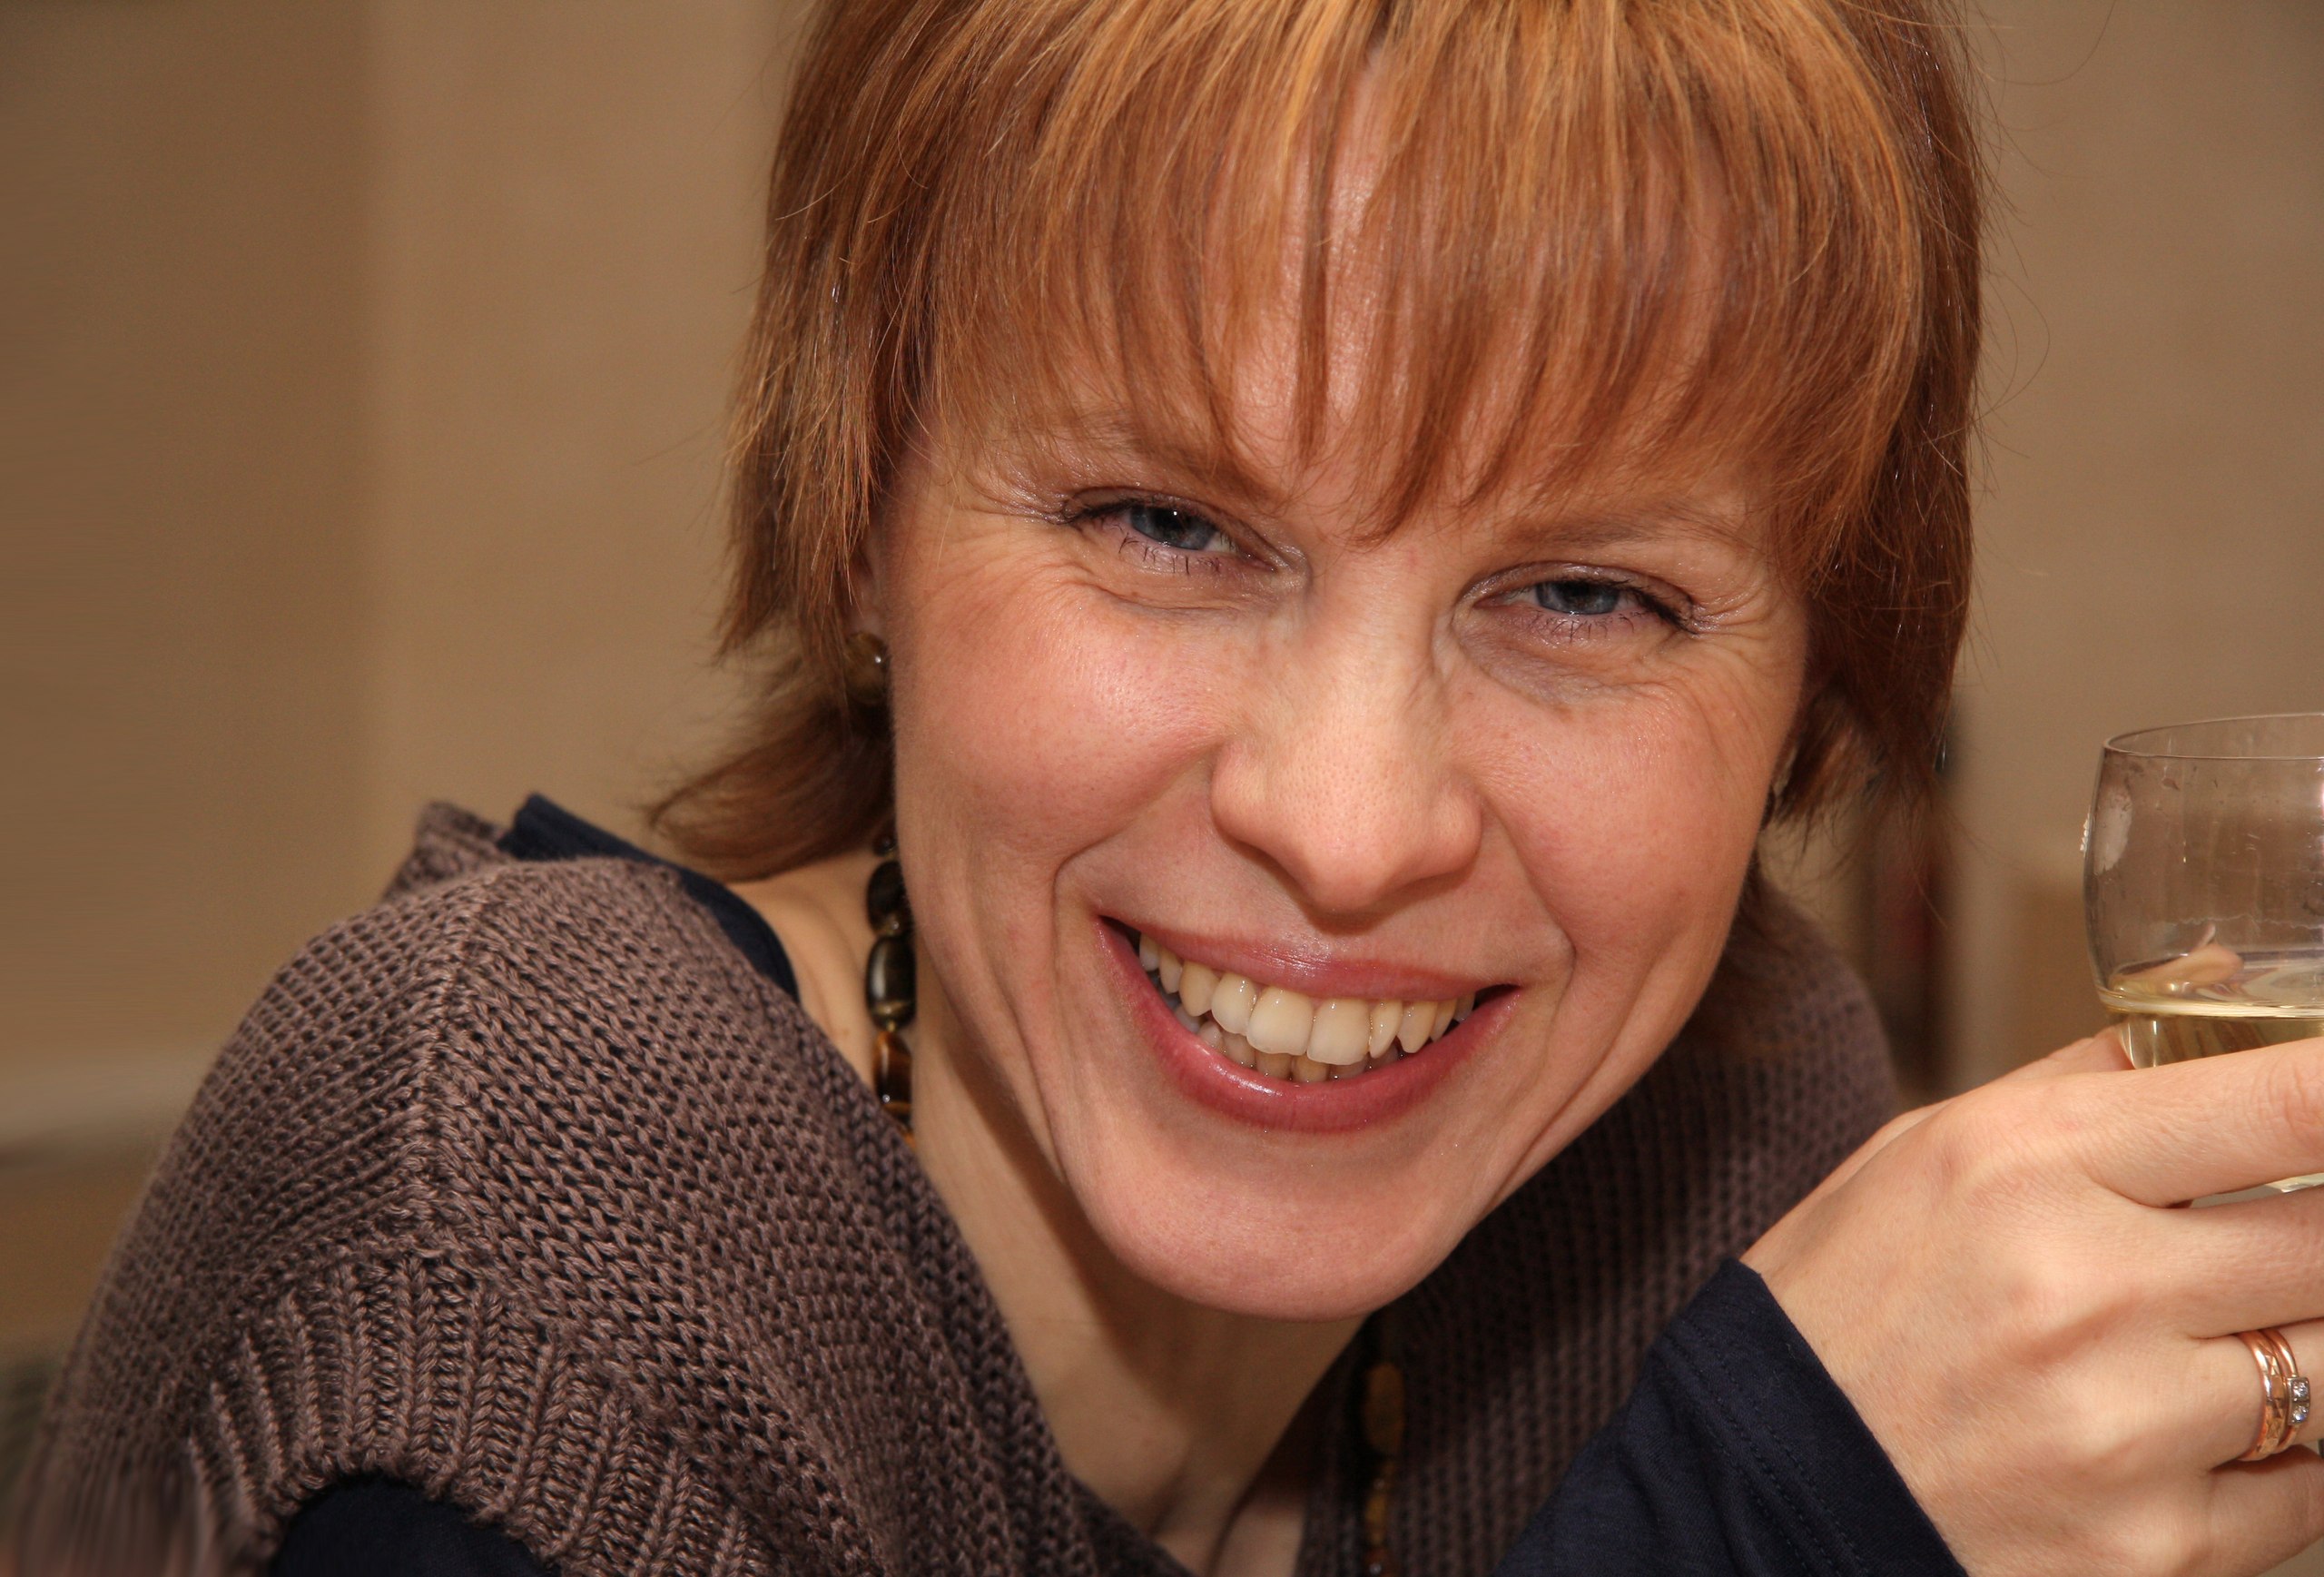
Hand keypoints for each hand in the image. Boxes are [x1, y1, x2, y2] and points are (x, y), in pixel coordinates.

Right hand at [1745, 1030, 2323, 1576]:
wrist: (1754, 1494)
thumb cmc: (1840, 1305)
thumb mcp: (1929, 1151)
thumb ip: (2089, 1082)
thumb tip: (2222, 992)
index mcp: (2027, 1165)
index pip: (2291, 1104)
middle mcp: (2089, 1291)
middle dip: (2316, 1232)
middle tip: (2261, 1237)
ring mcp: (2131, 1431)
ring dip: (2300, 1341)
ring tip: (2212, 1335)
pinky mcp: (2160, 1550)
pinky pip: (2308, 1490)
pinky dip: (2274, 1459)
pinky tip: (2181, 1437)